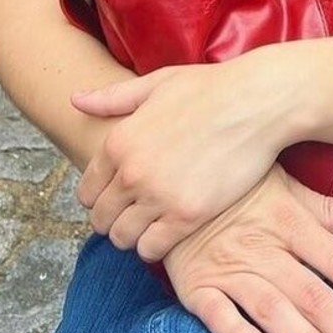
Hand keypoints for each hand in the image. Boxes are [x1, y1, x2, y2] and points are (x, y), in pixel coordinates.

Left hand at [72, 56, 295, 258]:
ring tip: (152, 223)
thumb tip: (76, 100)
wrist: (257, 101)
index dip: (100, 197)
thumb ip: (113, 98)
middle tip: (136, 213)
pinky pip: (152, 249)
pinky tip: (170, 230)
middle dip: (114, 219)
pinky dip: (155, 245)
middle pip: (101, 219)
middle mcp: (132, 172)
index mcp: (120, 141)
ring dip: (133, 235)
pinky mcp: (187, 215)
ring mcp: (158, 196)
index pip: (87, 191)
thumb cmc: (210, 88)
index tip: (118, 197)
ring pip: (123, 238)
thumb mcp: (157, 84)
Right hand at [164, 166, 332, 332]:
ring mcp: (230, 269)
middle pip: (315, 296)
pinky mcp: (196, 286)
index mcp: (291, 223)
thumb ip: (326, 207)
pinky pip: (217, 314)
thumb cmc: (236, 186)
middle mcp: (265, 249)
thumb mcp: (284, 186)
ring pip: (273, 310)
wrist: (172, 180)